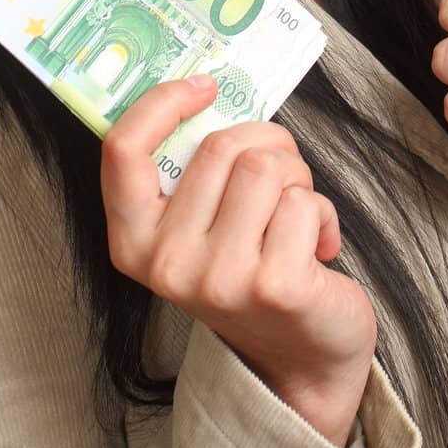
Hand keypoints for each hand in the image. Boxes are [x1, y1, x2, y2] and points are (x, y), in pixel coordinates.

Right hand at [101, 77, 376, 445]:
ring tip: (295, 216)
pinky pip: (304, 202)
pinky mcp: (275, 286)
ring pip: (266, 167)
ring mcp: (220, 278)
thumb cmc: (252, 271)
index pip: (123, 150)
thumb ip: (194, 173)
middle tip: (281, 176)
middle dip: (266, 144)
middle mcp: (168, 263)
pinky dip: (323, 213)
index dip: (162, 102)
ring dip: (296, 177)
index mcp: (134, 241)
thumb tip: (215, 94)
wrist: (301, 361)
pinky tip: (319, 248)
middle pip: (219, 146)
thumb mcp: (201, 228)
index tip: (205, 87)